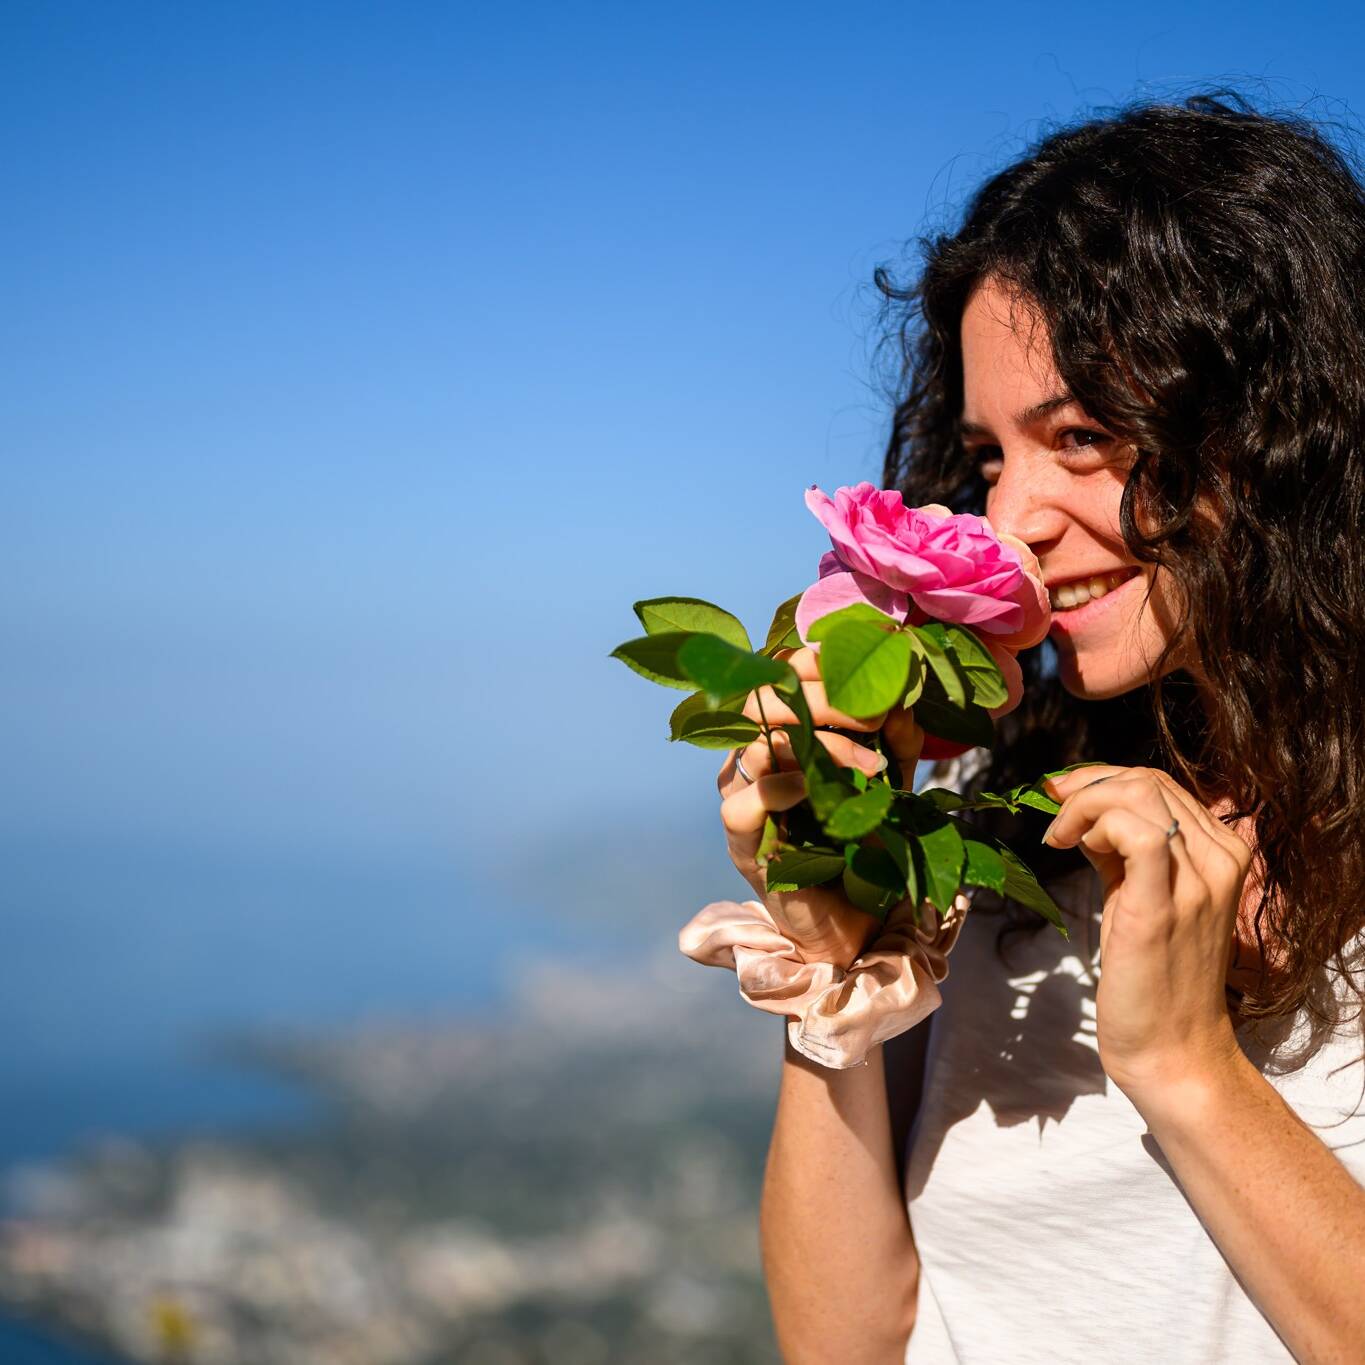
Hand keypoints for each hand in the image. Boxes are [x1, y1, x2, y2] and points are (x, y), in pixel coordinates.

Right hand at [717, 647, 923, 970]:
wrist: (856, 919)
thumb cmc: (867, 840)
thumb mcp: (892, 781)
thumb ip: (897, 742)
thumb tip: (898, 704)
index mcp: (784, 730)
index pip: (782, 674)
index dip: (816, 663)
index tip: (868, 671)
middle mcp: (755, 755)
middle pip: (765, 698)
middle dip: (825, 697)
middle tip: (875, 717)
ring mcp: (742, 795)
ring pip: (759, 742)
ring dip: (821, 744)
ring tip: (870, 766)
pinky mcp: (741, 841)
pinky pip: (741, 803)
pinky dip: (781, 788)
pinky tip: (817, 791)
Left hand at [1042, 765, 1253, 1107]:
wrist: (1173, 1048)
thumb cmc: (1152, 975)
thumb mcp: (1141, 895)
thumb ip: (1123, 852)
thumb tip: (1085, 815)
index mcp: (1221, 854)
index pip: (1160, 784)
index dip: (1102, 779)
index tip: (1061, 796)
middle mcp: (1218, 861)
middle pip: (1148, 781)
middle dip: (1086, 784)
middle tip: (1049, 808)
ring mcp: (1197, 883)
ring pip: (1139, 795)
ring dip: (1083, 804)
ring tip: (1059, 837)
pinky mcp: (1163, 906)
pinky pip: (1134, 833)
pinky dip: (1092, 823)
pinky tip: (1068, 846)